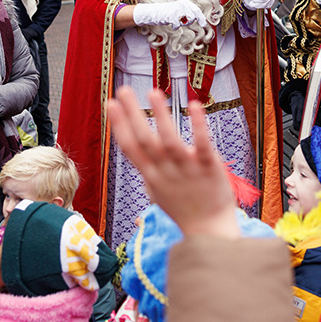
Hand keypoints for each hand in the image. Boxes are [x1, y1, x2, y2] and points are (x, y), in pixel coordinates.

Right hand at [105, 87, 238, 238]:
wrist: (210, 232)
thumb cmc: (183, 211)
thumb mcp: (158, 194)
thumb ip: (149, 174)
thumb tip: (140, 160)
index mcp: (151, 177)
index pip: (130, 149)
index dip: (119, 126)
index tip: (110, 104)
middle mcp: (165, 172)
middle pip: (144, 141)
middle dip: (132, 114)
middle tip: (123, 90)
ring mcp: (187, 170)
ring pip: (170, 141)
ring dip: (161, 116)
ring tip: (153, 92)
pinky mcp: (209, 169)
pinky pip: (203, 145)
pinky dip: (198, 125)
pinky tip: (194, 105)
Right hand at [132, 0, 206, 29]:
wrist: (155, 13)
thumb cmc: (168, 13)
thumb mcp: (180, 10)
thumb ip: (189, 12)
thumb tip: (201, 19)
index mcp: (185, 2)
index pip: (197, 11)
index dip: (201, 18)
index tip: (204, 25)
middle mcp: (182, 4)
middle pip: (193, 18)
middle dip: (188, 22)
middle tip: (180, 21)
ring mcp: (177, 10)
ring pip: (186, 22)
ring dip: (181, 24)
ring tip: (174, 20)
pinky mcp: (172, 16)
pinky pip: (178, 26)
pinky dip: (175, 27)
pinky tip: (171, 23)